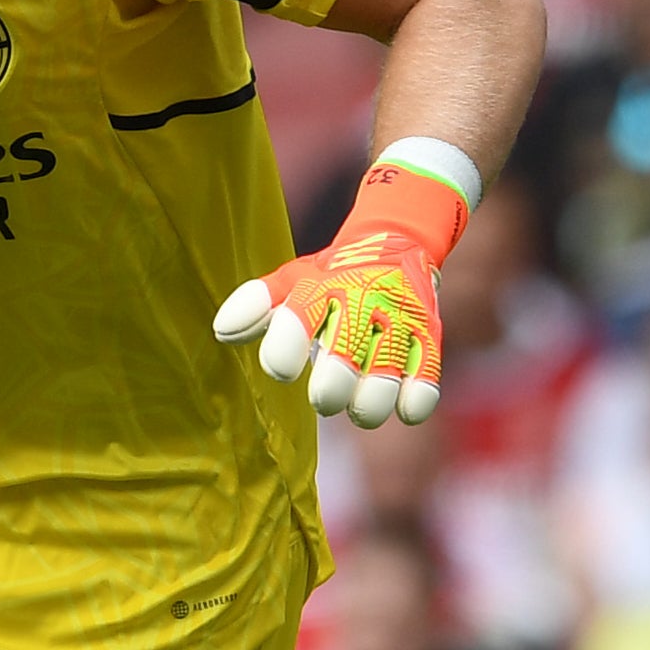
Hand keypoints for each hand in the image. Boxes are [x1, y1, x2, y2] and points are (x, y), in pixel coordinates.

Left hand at [212, 158, 470, 427]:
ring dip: (369, 402)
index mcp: (319, 287)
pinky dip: (415, 399)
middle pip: (344, 353)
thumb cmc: (333, 275)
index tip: (282, 371)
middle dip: (331, 389)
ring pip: (384, 371)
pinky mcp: (428, 332)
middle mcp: (360, 298)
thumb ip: (257, 305)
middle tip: (323, 399)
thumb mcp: (293, 281)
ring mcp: (398, 316)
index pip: (298, 319)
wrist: (396, 240)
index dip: (284, 352)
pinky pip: (427, 374)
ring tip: (358, 410)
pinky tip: (403, 408)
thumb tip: (221, 331)